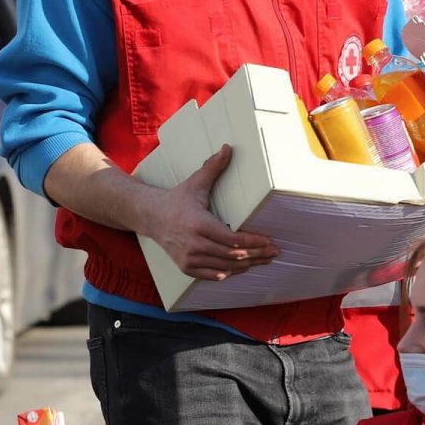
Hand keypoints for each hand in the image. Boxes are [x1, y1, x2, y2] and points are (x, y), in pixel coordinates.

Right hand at [139, 144, 277, 280]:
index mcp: (200, 224)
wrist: (151, 217)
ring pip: (226, 268)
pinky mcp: (186, 267)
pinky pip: (213, 275)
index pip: (233, 240)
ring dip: (247, 265)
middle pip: (233, 256)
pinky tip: (242, 268)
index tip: (269, 241)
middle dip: (257, 254)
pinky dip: (229, 272)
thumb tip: (227, 148)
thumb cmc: (177, 200)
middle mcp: (195, 245)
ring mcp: (190, 259)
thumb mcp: (196, 183)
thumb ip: (213, 167)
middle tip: (274, 252)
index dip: (254, 242)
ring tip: (263, 260)